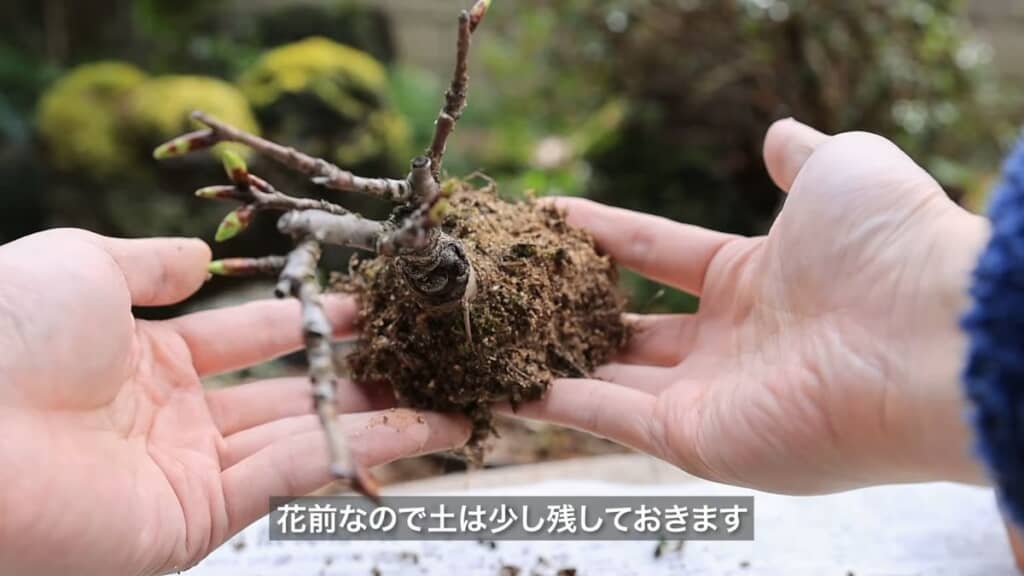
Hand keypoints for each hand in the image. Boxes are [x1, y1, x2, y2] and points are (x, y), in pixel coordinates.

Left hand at [0, 230, 468, 575]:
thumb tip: (201, 255)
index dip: (314, 317)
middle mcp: (174, 418)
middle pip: (289, 391)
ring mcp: (189, 470)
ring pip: (306, 437)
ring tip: (454, 405)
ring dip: (382, 421)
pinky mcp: (198, 518)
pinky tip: (419, 431)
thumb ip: (148, 265)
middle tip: (427, 357)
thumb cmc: (3, 335)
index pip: (252, 335)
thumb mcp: (81, 266)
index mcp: (143, 358)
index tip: (374, 304)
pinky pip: (292, 476)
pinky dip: (359, 452)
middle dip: (360, 374)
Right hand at [510, 119, 990, 492]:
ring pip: (607, 375)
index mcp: (753, 277)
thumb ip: (798, 157)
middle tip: (510, 283)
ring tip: (488, 336)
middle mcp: (726, 342)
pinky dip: (553, 404)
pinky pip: (606, 419)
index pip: (653, 250)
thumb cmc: (887, 246)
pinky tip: (503, 385)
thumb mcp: (839, 172)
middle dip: (571, 303)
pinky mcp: (692, 438)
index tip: (547, 217)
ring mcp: (707, 394)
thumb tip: (777, 133)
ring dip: (550, 357)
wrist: (927, 337)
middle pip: (627, 321)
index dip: (600, 232)